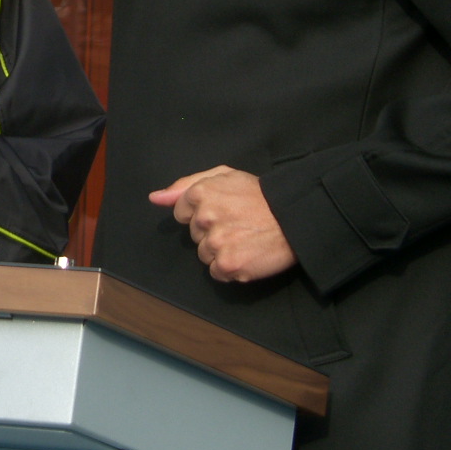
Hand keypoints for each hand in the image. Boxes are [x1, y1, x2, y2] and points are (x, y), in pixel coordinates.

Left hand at [150, 166, 296, 282]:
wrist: (295, 217)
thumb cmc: (260, 195)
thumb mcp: (223, 176)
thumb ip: (185, 186)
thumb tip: (155, 198)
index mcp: (200, 193)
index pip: (182, 213)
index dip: (200, 213)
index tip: (221, 212)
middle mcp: (204, 218)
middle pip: (194, 235)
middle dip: (211, 231)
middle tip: (238, 224)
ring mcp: (215, 243)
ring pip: (203, 255)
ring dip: (220, 251)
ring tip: (244, 239)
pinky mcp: (228, 265)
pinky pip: (217, 273)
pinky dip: (230, 268)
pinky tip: (246, 254)